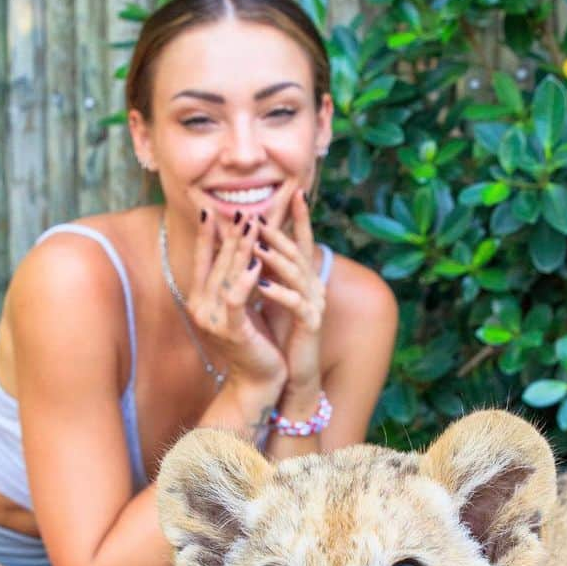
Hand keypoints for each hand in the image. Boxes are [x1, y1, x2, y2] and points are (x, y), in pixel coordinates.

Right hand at [185, 201, 285, 404]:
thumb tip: (242, 245)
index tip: (212, 207)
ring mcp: (213, 320)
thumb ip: (237, 277)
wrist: (259, 379)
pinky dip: (246, 278)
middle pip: (216, 262)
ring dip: (240, 248)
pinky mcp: (231, 331)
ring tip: (253, 224)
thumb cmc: (255, 340)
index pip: (203, 259)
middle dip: (230, 234)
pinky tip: (257, 260)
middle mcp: (201, 307)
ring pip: (226, 275)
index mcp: (200, 299)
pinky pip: (236, 299)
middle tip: (242, 208)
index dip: (208, 233)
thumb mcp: (244, 302)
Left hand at [254, 185, 325, 398]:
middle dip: (279, 232)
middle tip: (259, 215)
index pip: (302, 241)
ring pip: (297, 275)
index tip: (293, 191)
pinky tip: (263, 286)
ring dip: (275, 259)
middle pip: (298, 252)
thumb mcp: (271, 297)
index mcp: (304, 279)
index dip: (300, 217)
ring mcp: (314, 305)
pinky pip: (296, 304)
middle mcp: (313, 287)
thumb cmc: (280, 335)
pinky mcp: (310, 325)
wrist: (291, 374)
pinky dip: (279, 294)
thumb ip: (267, 271)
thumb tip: (252, 243)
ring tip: (256, 246)